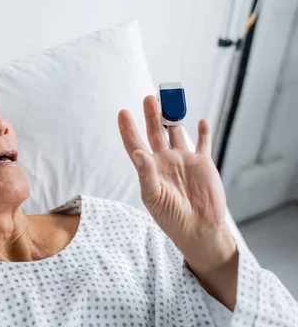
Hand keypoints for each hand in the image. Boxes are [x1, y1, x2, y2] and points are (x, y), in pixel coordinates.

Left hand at [117, 96, 236, 275]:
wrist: (198, 229)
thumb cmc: (171, 217)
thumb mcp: (154, 197)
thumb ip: (146, 174)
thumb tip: (138, 154)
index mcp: (149, 168)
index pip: (135, 144)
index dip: (128, 129)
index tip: (122, 112)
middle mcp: (164, 160)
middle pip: (156, 131)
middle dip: (152, 115)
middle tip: (149, 97)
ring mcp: (183, 159)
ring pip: (177, 132)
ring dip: (174, 117)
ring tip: (170, 100)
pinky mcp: (203, 163)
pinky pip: (203, 142)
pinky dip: (203, 131)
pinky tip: (200, 120)